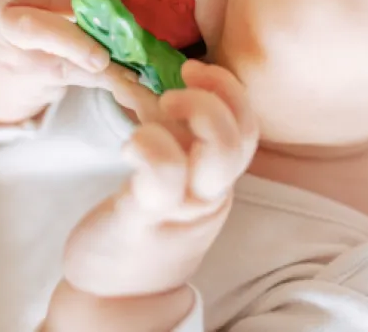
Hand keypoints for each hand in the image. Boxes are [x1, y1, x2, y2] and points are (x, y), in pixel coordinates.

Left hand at [62, 61, 259, 297]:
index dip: (230, 90)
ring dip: (189, 115)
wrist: (118, 298)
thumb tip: (164, 85)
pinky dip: (148, 145)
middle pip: (240, 137)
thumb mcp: (170, 177)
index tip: (194, 69)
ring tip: (154, 115)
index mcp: (217, 181)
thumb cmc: (141, 226)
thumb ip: (174, 137)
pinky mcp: (146, 220)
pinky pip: (164, 177)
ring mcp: (182, 210)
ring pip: (215, 156)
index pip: (248, 128)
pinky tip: (126, 147)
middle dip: (214, 96)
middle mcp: (209, 195)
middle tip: (175, 90)